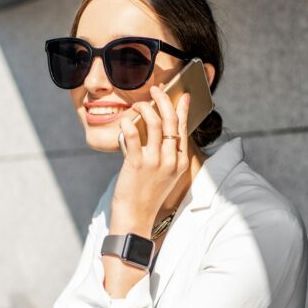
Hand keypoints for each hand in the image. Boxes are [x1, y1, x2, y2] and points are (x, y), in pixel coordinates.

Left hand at [110, 86, 191, 230]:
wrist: (135, 218)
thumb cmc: (147, 195)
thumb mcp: (164, 175)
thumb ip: (165, 154)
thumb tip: (156, 129)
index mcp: (180, 161)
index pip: (183, 128)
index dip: (182, 109)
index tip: (181, 94)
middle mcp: (171, 160)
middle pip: (171, 120)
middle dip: (164, 99)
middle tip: (155, 90)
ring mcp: (155, 162)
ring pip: (154, 123)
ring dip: (145, 108)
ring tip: (137, 105)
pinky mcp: (137, 164)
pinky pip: (132, 136)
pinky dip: (127, 124)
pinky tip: (124, 121)